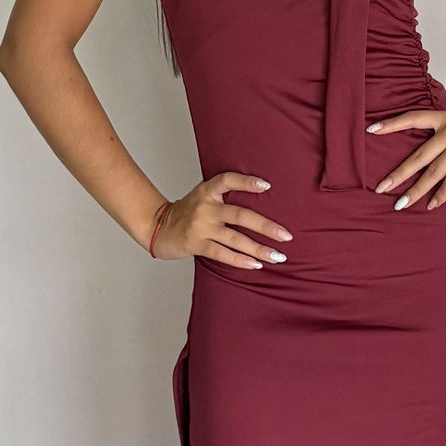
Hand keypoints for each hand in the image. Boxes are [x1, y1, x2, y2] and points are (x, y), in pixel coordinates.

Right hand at [149, 172, 293, 268]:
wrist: (158, 227)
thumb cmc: (188, 212)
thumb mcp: (203, 196)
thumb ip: (224, 196)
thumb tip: (262, 197)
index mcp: (208, 191)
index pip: (228, 180)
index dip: (247, 182)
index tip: (267, 186)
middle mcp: (205, 207)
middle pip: (240, 215)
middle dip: (266, 227)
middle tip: (287, 236)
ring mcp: (201, 226)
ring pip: (235, 239)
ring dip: (259, 249)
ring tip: (277, 256)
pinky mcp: (196, 244)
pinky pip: (222, 254)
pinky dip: (240, 260)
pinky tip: (255, 264)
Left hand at [368, 108, 445, 210]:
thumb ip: (445, 124)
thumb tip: (424, 126)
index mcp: (445, 117)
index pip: (412, 118)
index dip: (391, 124)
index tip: (370, 130)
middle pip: (418, 155)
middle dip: (398, 174)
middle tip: (380, 188)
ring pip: (432, 172)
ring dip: (416, 191)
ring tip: (400, 204)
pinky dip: (440, 195)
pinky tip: (430, 205)